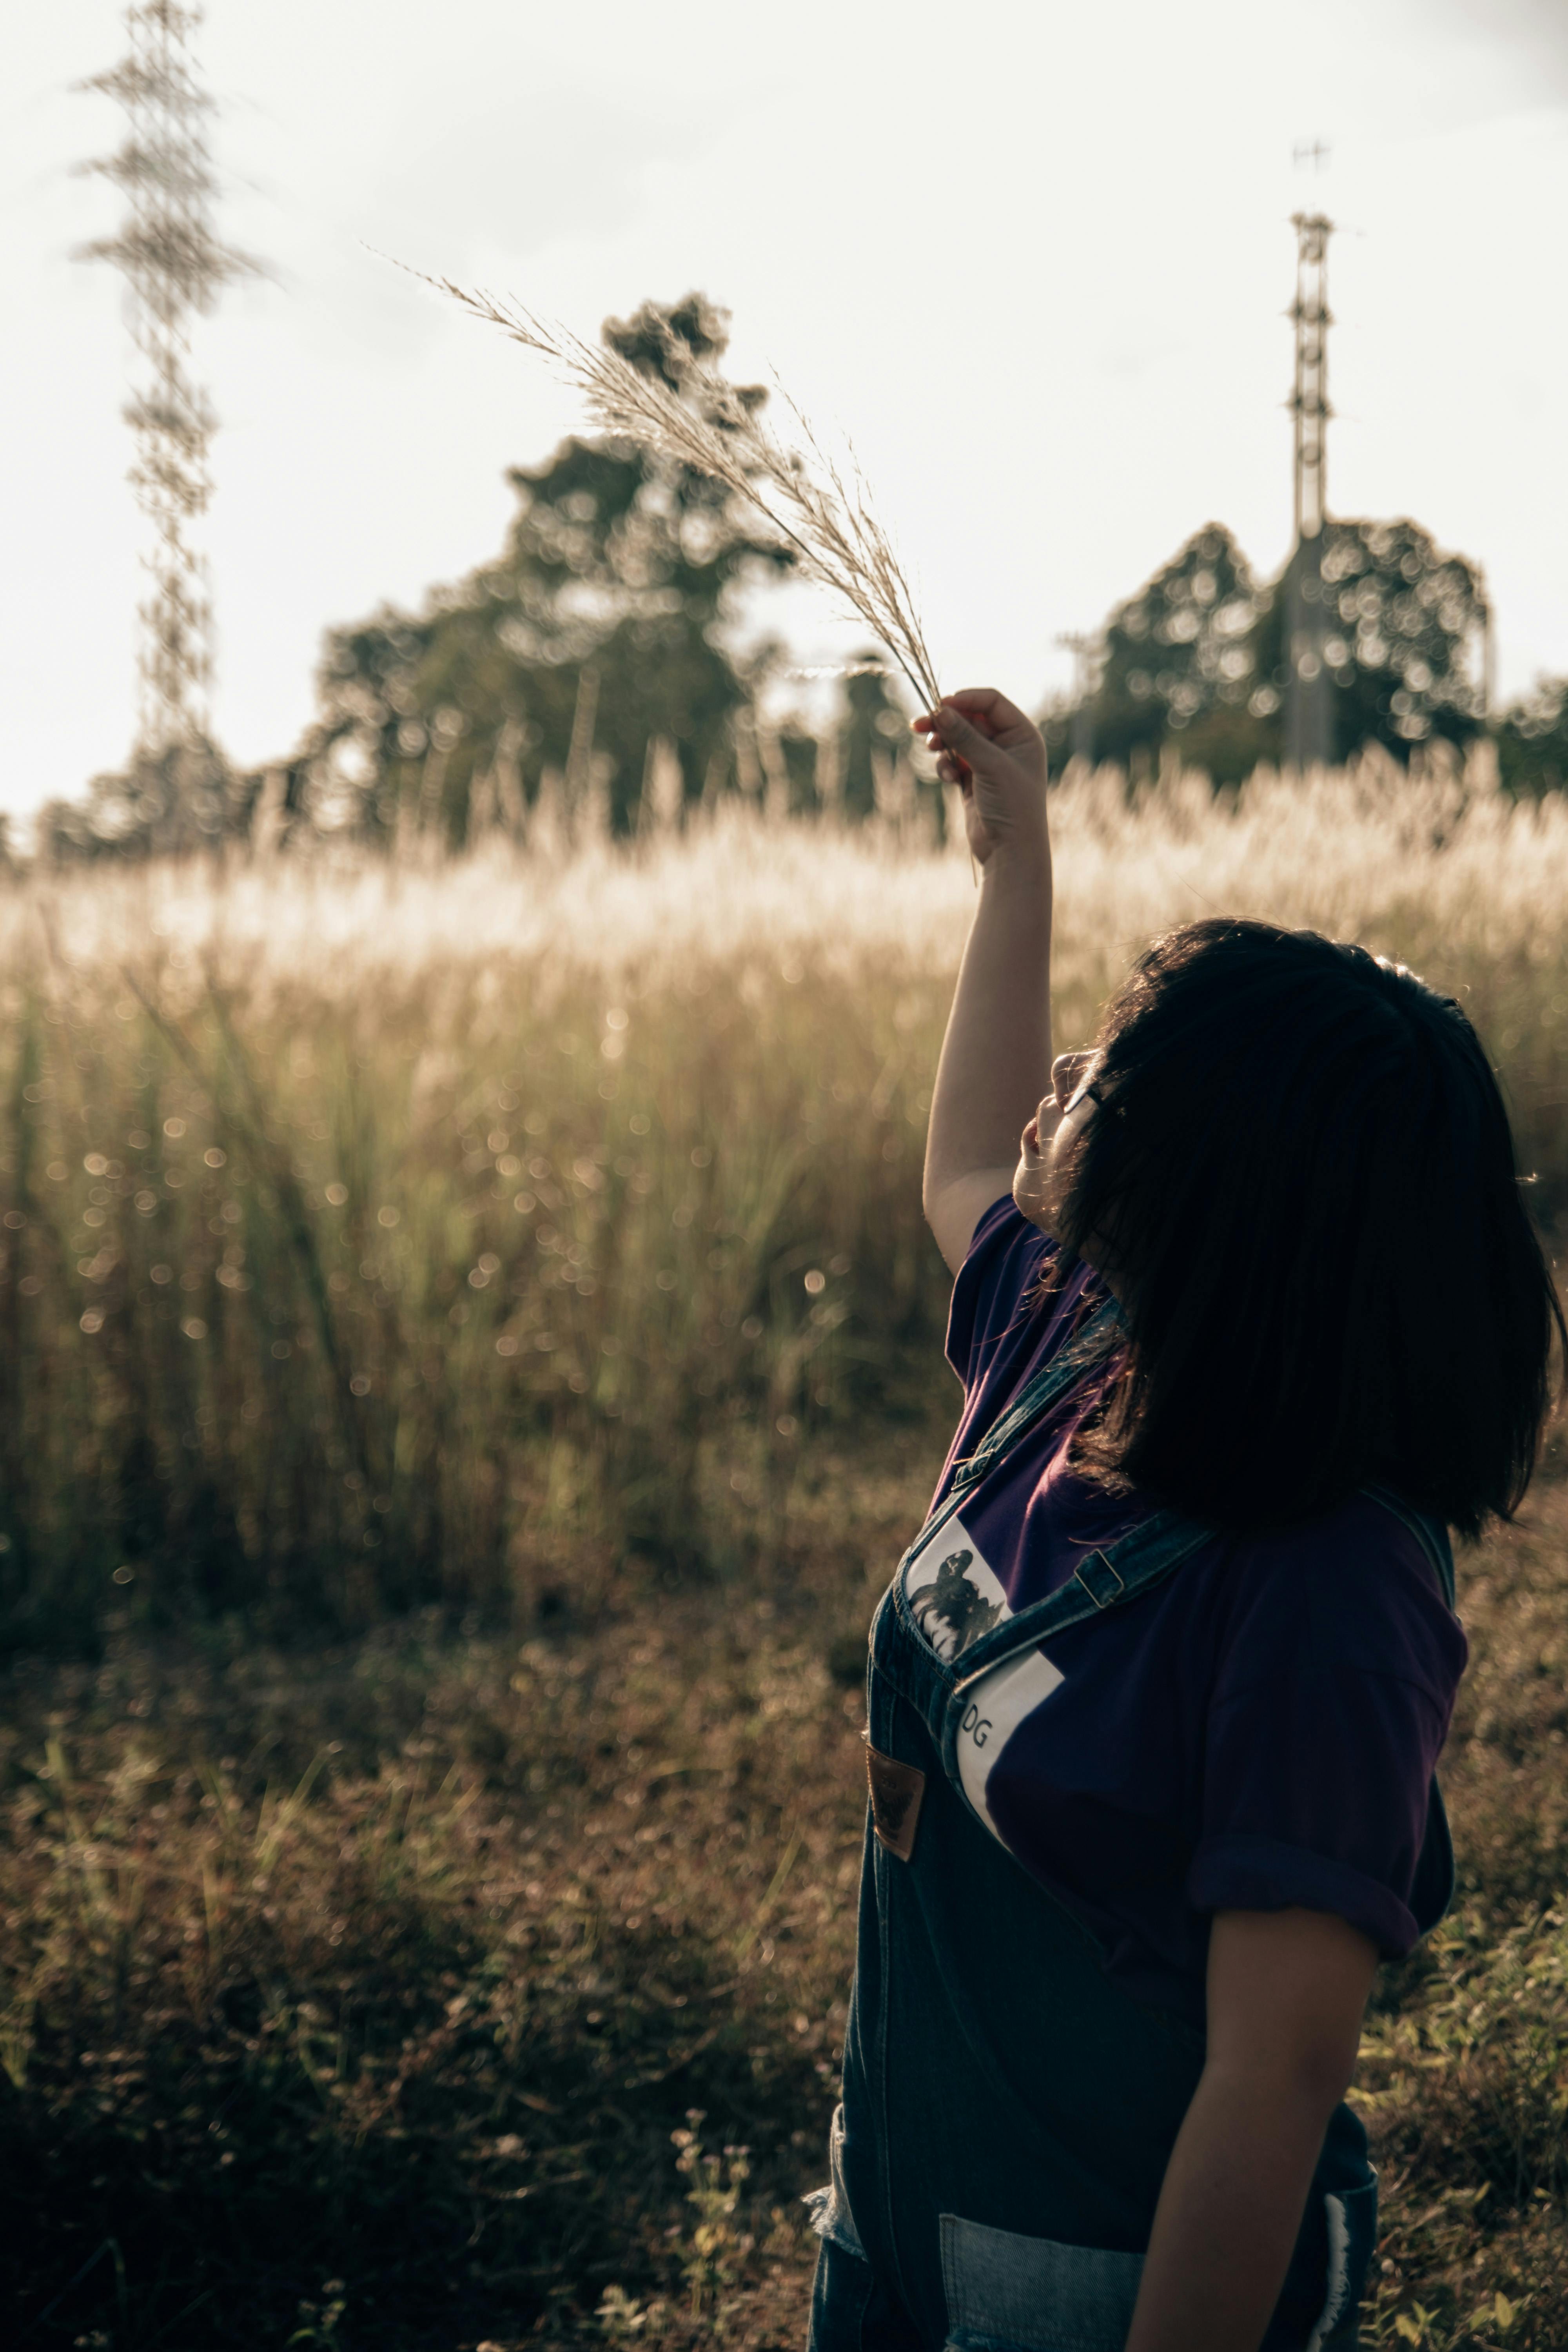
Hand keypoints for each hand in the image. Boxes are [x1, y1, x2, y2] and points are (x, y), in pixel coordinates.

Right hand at [913, 689, 1047, 867]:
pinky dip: (945, 765)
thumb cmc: (1012, 805)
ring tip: (931, 749)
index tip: (940, 705)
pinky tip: (947, 778)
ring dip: (943, 742)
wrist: (1010, 850)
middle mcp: (1007, 745)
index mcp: (1021, 734)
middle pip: (970, 719)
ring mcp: (989, 762)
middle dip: (946, 722)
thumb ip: (965, 737)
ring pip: (958, 739)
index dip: (965, 699)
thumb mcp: (990, 765)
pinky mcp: (973, 779)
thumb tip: (940, 711)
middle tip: (919, 724)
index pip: (991, 702)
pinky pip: (953, 760)